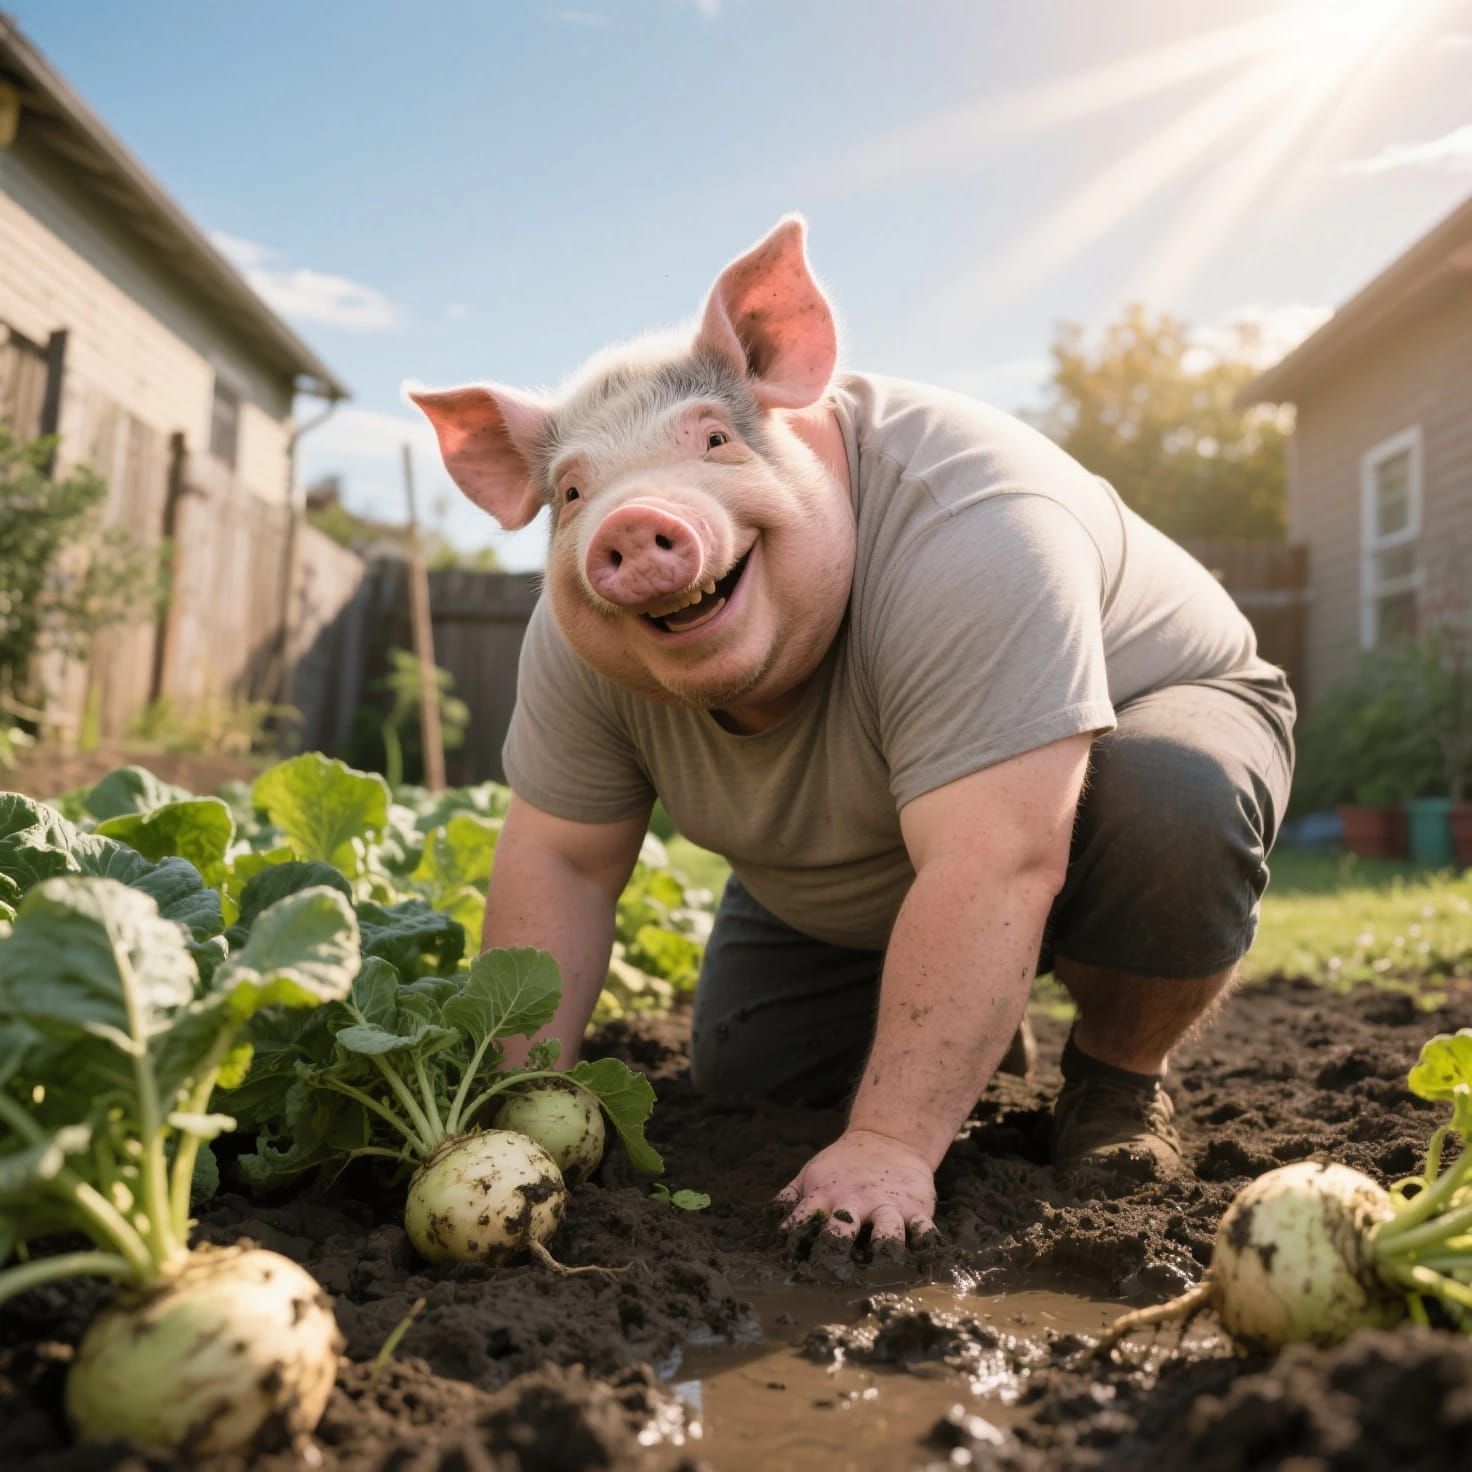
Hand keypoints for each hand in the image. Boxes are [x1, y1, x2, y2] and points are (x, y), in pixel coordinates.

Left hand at [776, 1128, 936, 1257]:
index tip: (792, 1269)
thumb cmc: (844, 1164)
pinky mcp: (917, 1207)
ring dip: (886, 1249)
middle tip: (833, 1276)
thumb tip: (768, 1225)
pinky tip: (924, 1261)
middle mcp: (855, 1202)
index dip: (795, 1244)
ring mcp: (888, 1205)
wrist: (888, 1138)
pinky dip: (926, 1245)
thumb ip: (791, 1197)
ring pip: (887, 1232)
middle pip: (842, 1229)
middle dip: (836, 1251)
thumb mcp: (813, 1173)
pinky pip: (924, 1230)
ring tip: (884, 1268)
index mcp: (826, 1196)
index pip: (802, 1220)